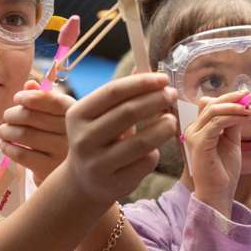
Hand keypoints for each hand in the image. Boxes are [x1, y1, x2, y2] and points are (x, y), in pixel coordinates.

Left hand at [0, 80, 74, 184]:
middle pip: (32, 117)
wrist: (75, 175)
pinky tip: (3, 144)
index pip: (52, 100)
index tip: (17, 98)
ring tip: (2, 131)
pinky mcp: (48, 170)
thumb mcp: (60, 117)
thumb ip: (46, 98)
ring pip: (23, 135)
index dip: (31, 97)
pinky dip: (6, 147)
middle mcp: (71, 134)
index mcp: (76, 116)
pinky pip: (19, 154)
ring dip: (5, 131)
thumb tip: (29, 84)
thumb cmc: (63, 139)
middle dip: (12, 115)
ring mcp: (61, 154)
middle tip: (6, 117)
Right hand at [63, 73, 177, 205]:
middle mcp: (83, 139)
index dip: (141, 83)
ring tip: (172, 120)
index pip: (113, 91)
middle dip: (156, 101)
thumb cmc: (99, 139)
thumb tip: (145, 67)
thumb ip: (121, 94)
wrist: (83, 181)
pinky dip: (155, 152)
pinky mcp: (114, 183)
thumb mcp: (100, 115)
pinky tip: (156, 147)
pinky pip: (145, 162)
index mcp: (77, 115)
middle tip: (172, 95)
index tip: (163, 79)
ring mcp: (97, 163)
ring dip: (163, 127)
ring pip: (141, 142)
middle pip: (128, 113)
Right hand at [183, 91, 250, 216]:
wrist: (218, 194)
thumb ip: (233, 125)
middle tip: (250, 97)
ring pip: (213, 110)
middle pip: (210, 103)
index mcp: (199, 129)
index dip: (228, 97)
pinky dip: (233, 117)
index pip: (210, 104)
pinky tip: (246, 118)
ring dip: (235, 107)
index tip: (247, 96)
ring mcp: (193, 136)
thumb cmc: (224, 172)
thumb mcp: (231, 142)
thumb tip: (242, 105)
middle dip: (232, 98)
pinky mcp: (199, 143)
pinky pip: (217, 123)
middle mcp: (193, 130)